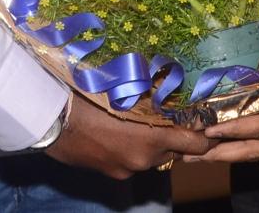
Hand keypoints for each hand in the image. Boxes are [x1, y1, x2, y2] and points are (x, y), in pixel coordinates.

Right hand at [45, 95, 211, 178]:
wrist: (52, 122)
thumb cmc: (88, 97)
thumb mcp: (124, 90)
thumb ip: (151, 94)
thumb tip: (170, 84)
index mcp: (153, 137)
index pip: (196, 145)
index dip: (204, 135)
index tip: (206, 125)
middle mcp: (146, 159)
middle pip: (174, 151)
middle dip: (172, 136)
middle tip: (164, 118)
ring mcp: (129, 170)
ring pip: (153, 158)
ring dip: (151, 144)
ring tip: (135, 124)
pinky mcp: (113, 175)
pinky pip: (133, 163)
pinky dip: (131, 151)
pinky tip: (116, 135)